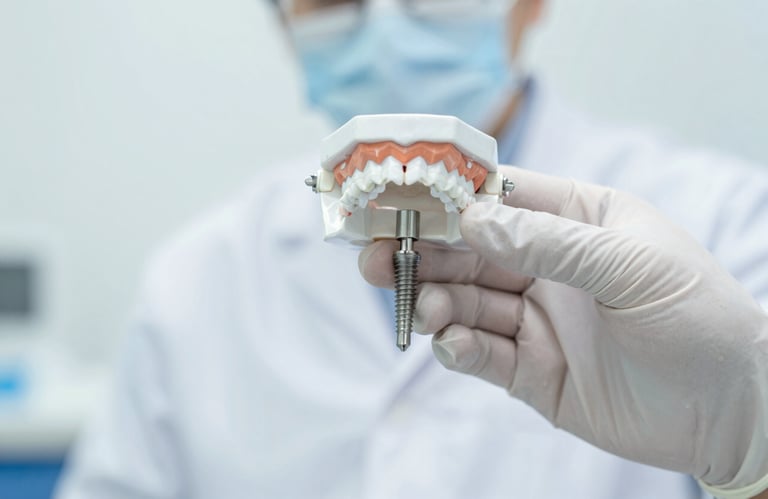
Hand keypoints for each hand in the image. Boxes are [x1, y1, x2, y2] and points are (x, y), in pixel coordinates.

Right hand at [359, 166, 767, 497]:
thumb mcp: (630, 265)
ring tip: (426, 310)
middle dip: (424, 253)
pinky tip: (453, 345)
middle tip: (377, 257)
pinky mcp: (532, 371)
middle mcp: (550, 266)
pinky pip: (481, 354)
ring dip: (437, 303)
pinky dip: (459, 348)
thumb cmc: (698, 317)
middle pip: (470, 252)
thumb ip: (549, 242)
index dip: (452, 195)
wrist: (733, 409)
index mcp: (578, 222)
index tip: (402, 195)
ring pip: (466, 303)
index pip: (503, 196)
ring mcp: (537, 319)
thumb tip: (473, 221)